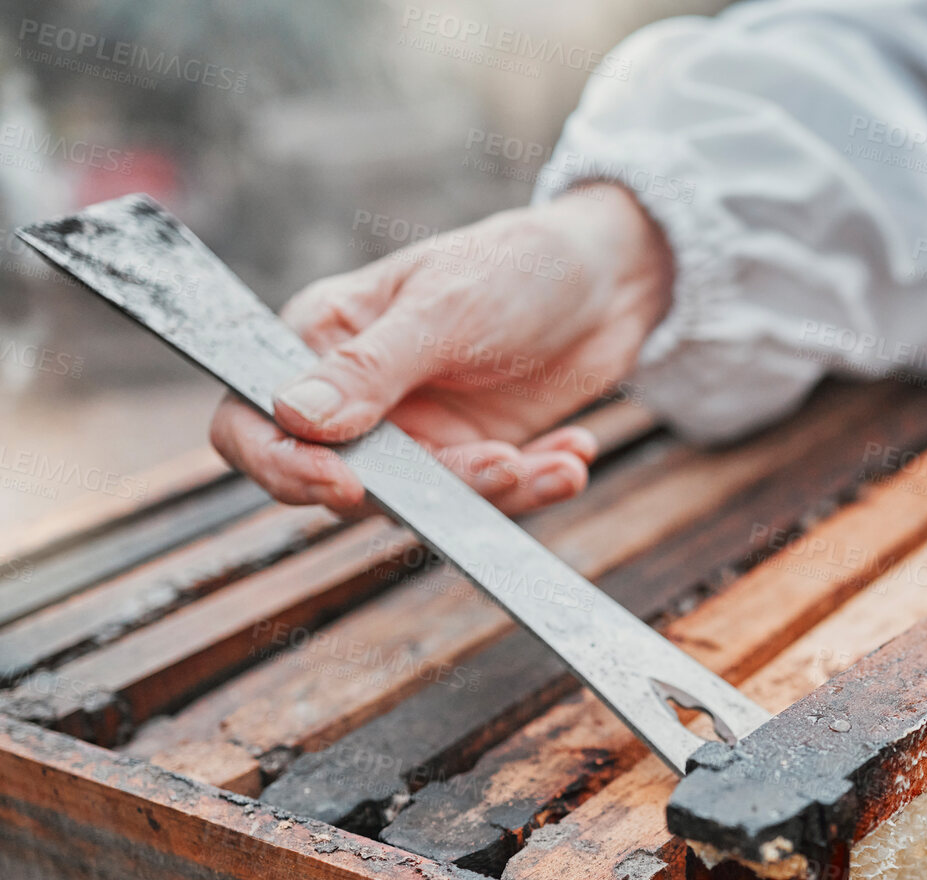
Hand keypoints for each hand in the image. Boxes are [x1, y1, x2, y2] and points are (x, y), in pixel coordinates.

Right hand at [210, 184, 672, 515]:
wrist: (608, 274)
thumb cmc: (516, 264)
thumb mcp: (444, 307)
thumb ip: (372, 367)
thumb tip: (292, 416)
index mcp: (318, 342)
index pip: (251, 422)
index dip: (280, 465)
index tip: (344, 483)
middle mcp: (357, 399)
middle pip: (345, 482)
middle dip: (424, 489)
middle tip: (498, 466)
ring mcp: (417, 434)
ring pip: (427, 502)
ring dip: (494, 491)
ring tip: (554, 462)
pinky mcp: (476, 455)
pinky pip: (490, 497)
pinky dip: (536, 485)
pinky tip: (575, 455)